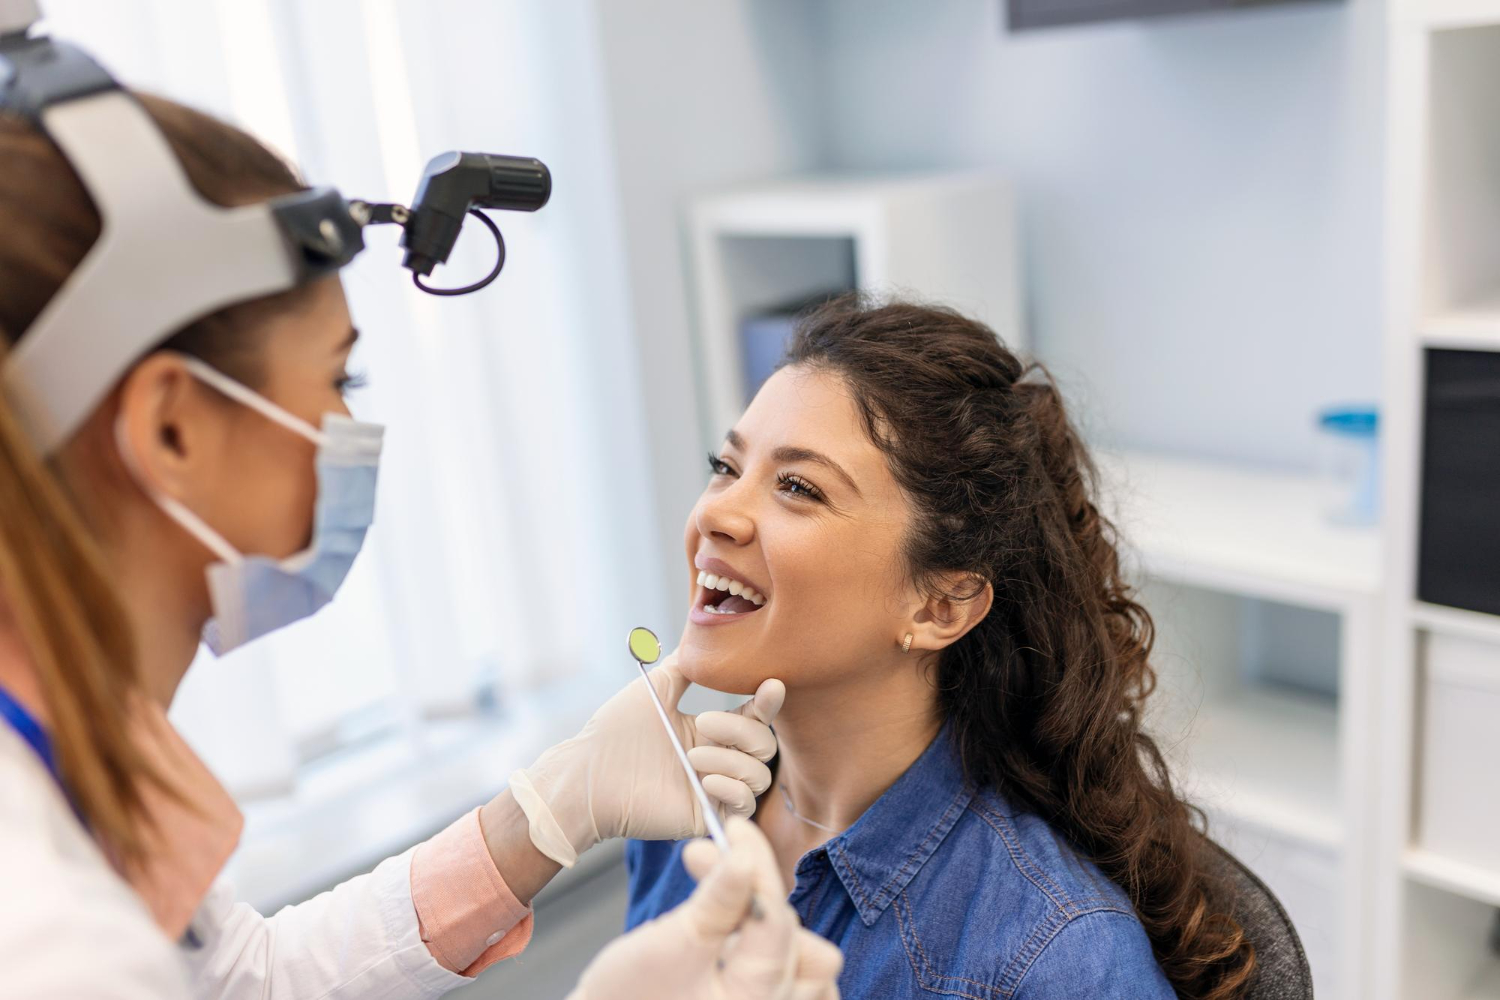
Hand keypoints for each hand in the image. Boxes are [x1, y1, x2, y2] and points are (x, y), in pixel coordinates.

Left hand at [508, 652, 783, 865]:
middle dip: (742, 730)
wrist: (590, 773)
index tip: (771, 685)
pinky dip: (734, 789)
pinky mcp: (707, 815)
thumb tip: (702, 633)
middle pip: (764, 745)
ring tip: (693, 758)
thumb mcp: (656, 687)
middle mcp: (717, 759)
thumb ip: (685, 665)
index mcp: (710, 730)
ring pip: (760, 775)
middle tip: (703, 723)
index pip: (756, 716)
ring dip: (732, 761)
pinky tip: (706, 781)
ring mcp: (714, 788)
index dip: (768, 702)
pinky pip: (745, 804)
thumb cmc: (616, 731)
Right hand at [568, 818, 842, 999]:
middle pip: (805, 944)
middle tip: (712, 863)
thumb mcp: (668, 944)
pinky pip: (800, 983)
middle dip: (760, 894)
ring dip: (776, 924)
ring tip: (733, 898)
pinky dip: (781, 951)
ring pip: (811, 965)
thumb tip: (745, 856)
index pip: (777, 921)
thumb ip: (716, 901)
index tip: (734, 829)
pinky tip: (746, 927)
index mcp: (754, 999)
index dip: (756, 866)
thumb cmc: (625, 997)